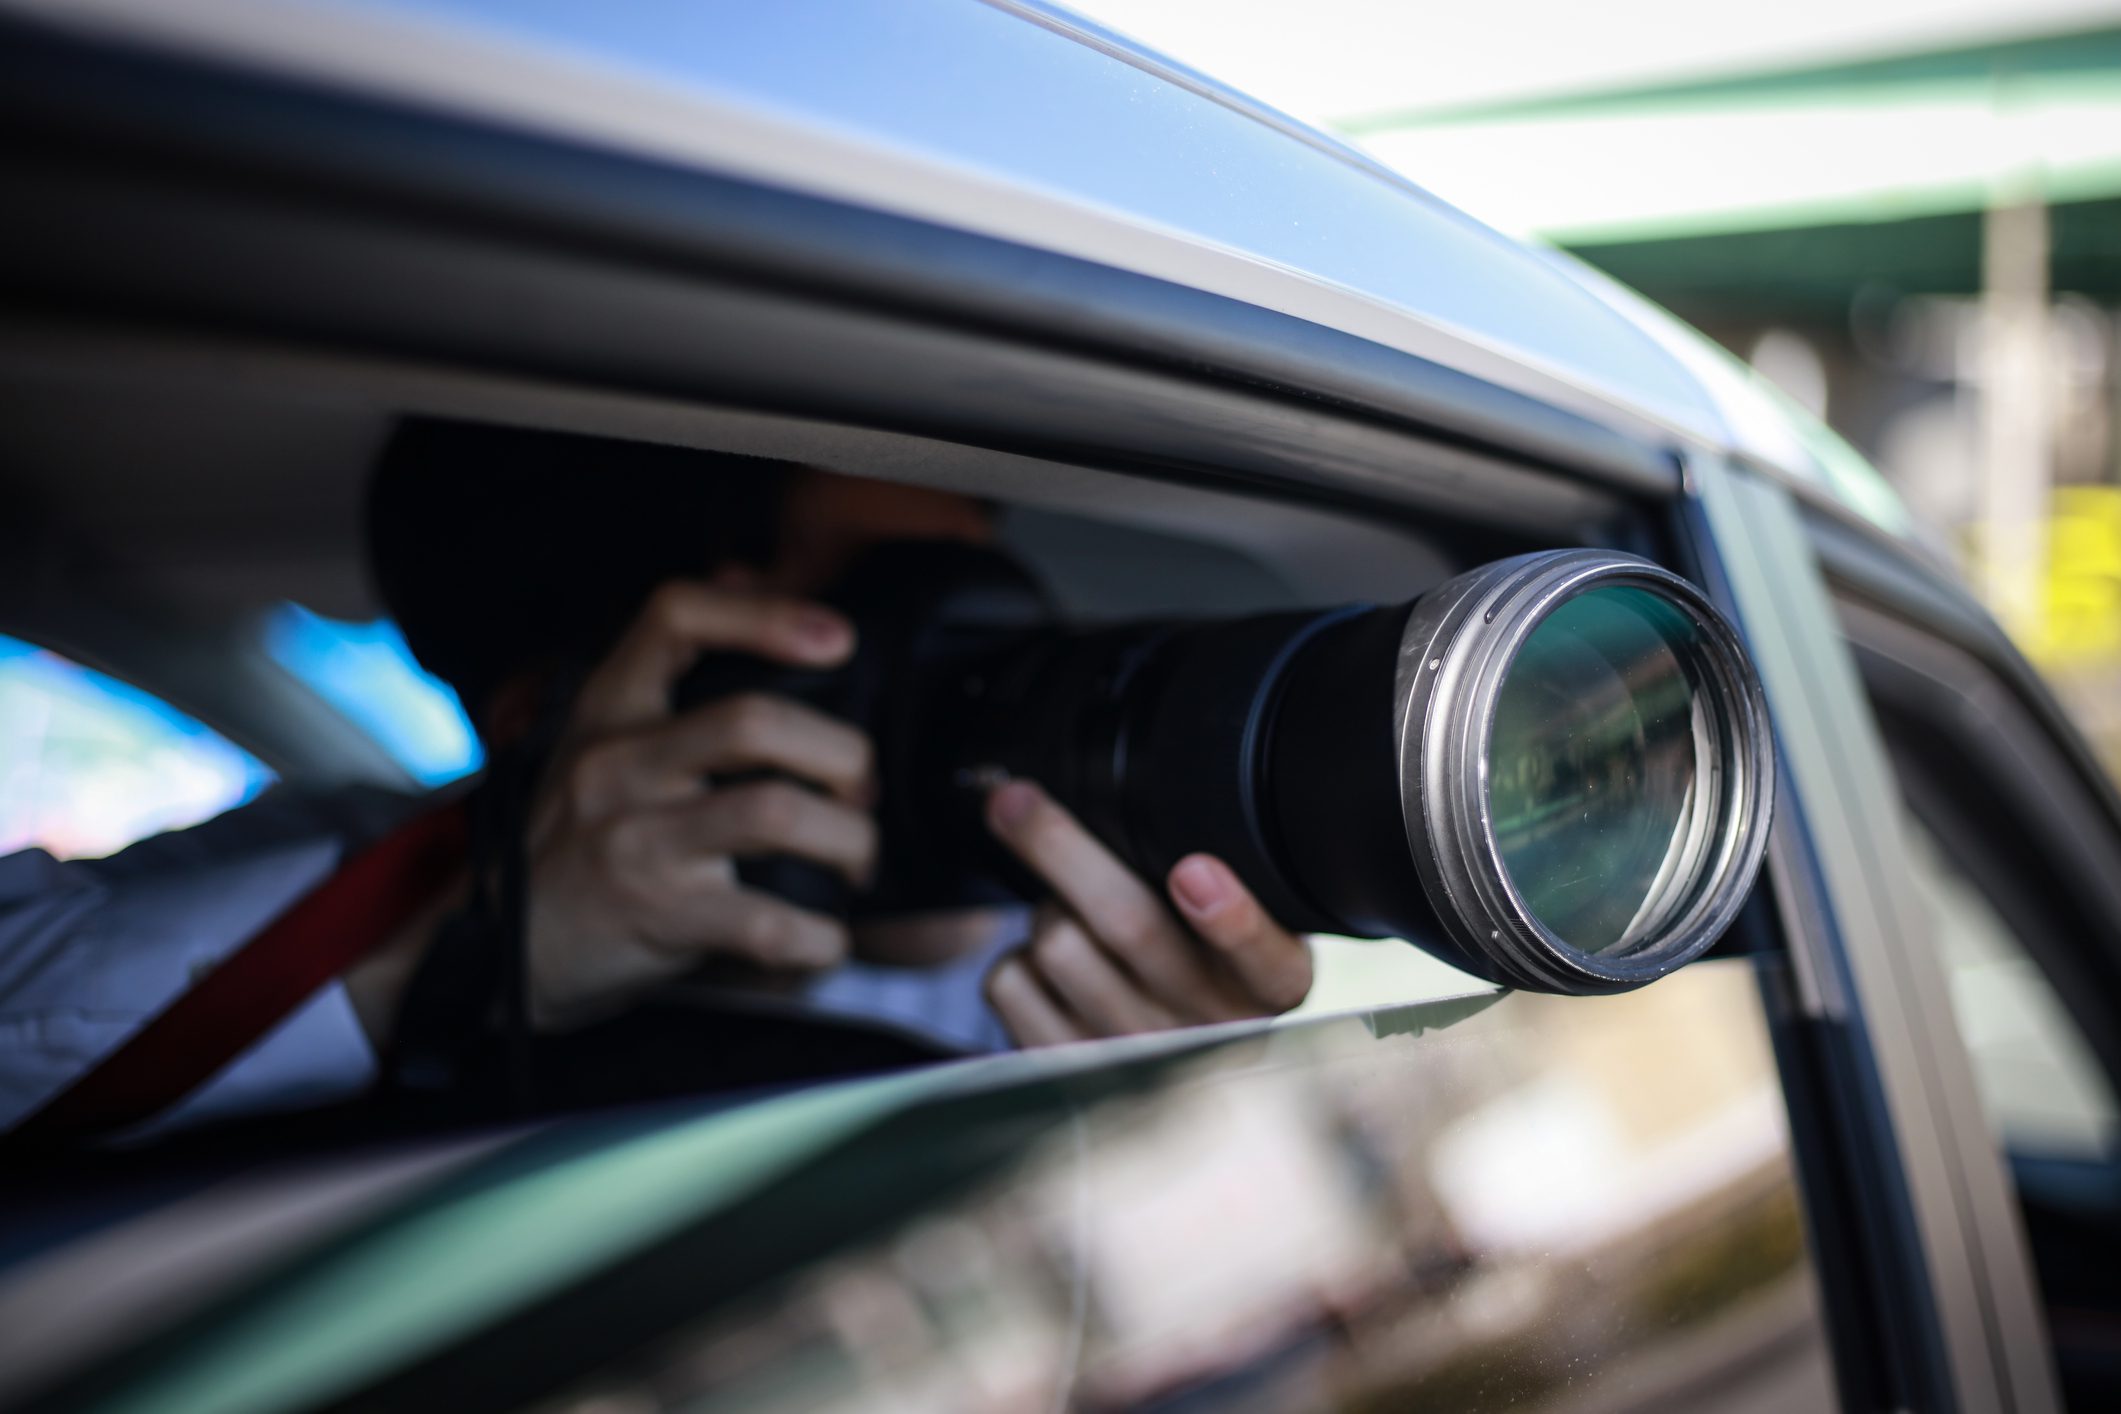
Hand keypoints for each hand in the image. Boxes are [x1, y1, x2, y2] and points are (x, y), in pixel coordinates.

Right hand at [520, 579, 876, 1027]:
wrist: (491, 953)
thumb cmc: (574, 843)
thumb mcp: (602, 747)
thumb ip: (672, 684)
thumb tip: (752, 583)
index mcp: (611, 709)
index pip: (676, 618)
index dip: (765, 616)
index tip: (838, 640)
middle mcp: (618, 764)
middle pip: (755, 722)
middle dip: (843, 754)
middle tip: (864, 789)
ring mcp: (635, 838)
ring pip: (775, 812)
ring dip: (848, 840)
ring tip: (857, 861)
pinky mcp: (655, 915)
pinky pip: (768, 922)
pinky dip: (819, 936)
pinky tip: (824, 937)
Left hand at [979, 781, 1312, 1045]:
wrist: (1183, 1079)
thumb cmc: (1210, 973)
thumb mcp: (1247, 937)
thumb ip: (1216, 878)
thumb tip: (1103, 810)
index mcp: (1271, 983)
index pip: (1261, 955)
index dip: (1228, 916)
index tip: (1195, 871)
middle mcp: (1209, 1029)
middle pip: (1130, 925)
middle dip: (1061, 846)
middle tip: (1016, 801)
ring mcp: (1137, 1060)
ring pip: (1058, 944)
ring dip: (1047, 908)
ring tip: (1074, 915)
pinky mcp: (1067, 1070)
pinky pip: (1010, 984)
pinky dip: (1013, 959)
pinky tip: (1050, 970)